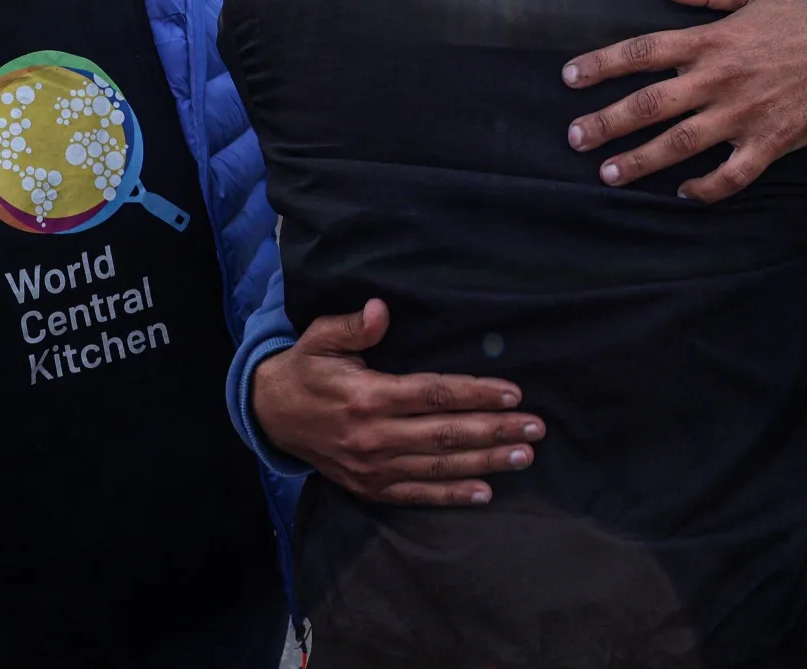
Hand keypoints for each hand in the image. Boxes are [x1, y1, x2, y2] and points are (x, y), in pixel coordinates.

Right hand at [251, 299, 545, 505]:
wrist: (270, 416)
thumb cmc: (305, 369)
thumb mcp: (318, 338)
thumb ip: (352, 326)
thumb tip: (380, 310)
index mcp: (367, 397)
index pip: (432, 395)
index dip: (475, 394)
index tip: (513, 394)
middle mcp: (374, 436)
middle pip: (445, 435)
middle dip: (494, 431)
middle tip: (536, 429)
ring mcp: (372, 467)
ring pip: (438, 467)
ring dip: (485, 463)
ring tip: (524, 456)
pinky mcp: (370, 488)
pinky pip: (417, 494)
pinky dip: (452, 496)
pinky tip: (485, 492)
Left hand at [563, 0, 806, 202]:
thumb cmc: (805, 22)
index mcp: (712, 40)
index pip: (643, 52)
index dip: (601, 64)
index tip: (569, 78)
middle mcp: (719, 79)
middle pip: (649, 105)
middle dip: (606, 122)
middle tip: (575, 137)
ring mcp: (742, 116)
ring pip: (678, 145)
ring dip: (638, 162)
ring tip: (607, 173)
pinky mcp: (767, 145)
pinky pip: (728, 176)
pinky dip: (704, 188)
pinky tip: (683, 192)